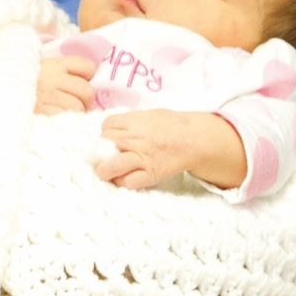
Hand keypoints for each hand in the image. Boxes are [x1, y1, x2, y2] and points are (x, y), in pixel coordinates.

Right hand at [36, 54, 95, 115]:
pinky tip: (58, 119)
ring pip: (77, 107)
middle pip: (87, 91)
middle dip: (85, 100)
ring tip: (66, 112)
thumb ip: (67, 72)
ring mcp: (45, 95)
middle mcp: (50, 78)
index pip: (88, 67)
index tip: (81, 81)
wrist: (3, 97)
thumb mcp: (47, 71)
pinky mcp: (39, 112)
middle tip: (76, 103)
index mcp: (55, 65)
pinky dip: (64, 121)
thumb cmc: (30, 86)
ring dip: (75, 113)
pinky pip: (64, 118)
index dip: (88, 76)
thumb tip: (93, 80)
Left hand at [95, 110, 245, 190]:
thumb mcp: (150, 114)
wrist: (194, 140)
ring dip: (104, 170)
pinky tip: (123, 178)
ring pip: (110, 167)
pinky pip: (127, 182)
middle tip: (105, 154)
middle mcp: (134, 139)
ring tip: (105, 171)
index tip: (111, 136)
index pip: (106, 125)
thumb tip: (112, 128)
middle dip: (101, 149)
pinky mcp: (149, 174)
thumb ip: (130, 121)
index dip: (106, 131)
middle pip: (103, 144)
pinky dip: (122, 181)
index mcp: (134, 121)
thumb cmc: (172, 125)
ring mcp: (141, 158)